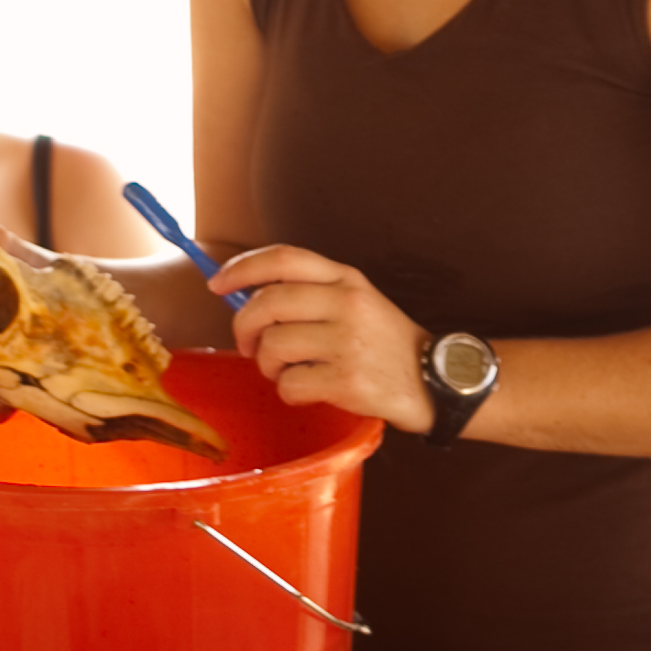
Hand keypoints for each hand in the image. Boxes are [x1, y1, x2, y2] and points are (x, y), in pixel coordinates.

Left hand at [214, 244, 430, 426]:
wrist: (434, 381)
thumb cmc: (386, 343)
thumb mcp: (358, 301)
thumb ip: (311, 294)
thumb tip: (247, 300)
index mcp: (347, 279)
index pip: (283, 258)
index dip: (241, 268)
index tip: (216, 285)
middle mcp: (347, 303)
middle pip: (267, 303)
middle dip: (245, 328)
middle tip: (250, 345)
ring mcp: (347, 342)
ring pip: (273, 346)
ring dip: (268, 365)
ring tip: (286, 371)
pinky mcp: (347, 380)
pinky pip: (290, 384)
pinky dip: (289, 392)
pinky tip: (308, 390)